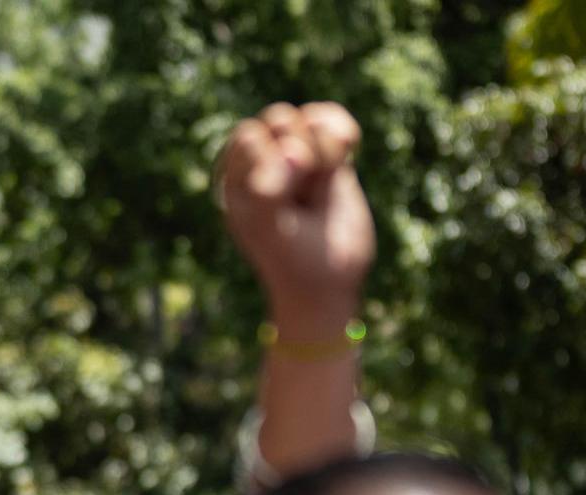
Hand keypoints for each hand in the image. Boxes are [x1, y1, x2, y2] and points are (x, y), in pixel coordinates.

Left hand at [218, 102, 374, 334]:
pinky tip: (350, 143)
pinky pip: (328, 120)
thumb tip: (290, 151)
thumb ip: (268, 191)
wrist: (329, 284)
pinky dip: (338, 125)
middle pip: (276, 120)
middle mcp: (261, 166)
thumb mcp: (272, 230)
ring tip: (327, 175)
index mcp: (235, 179)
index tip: (283, 192)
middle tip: (306, 181)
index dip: (272, 156)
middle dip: (298, 144)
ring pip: (305, 120)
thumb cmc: (291, 259)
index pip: (248, 137)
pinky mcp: (327, 161)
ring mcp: (296, 161)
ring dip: (321, 144)